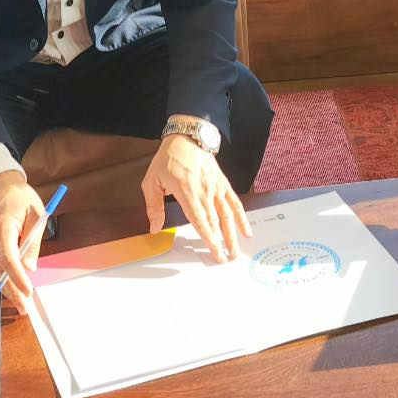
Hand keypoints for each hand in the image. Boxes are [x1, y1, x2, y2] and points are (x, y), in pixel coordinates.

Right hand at [0, 170, 45, 314]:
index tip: (29, 292)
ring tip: (20, 302)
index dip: (18, 279)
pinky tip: (10, 287)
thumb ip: (33, 241)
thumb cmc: (20, 198)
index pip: (8, 260)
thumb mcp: (36, 214)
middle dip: (12, 292)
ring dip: (5, 289)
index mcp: (2, 228)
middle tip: (25, 307)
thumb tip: (31, 269)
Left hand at [141, 128, 250, 261]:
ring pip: (227, 214)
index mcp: (186, 191)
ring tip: (236, 252)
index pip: (199, 218)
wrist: (187, 137)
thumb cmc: (168, 159)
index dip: (208, 236)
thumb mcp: (152, 181)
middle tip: (225, 260)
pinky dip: (241, 217)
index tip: (214, 251)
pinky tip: (246, 230)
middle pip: (215, 221)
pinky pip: (234, 202)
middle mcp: (204, 191)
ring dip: (233, 234)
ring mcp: (216, 187)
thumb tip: (154, 228)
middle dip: (221, 242)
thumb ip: (153, 206)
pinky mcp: (222, 183)